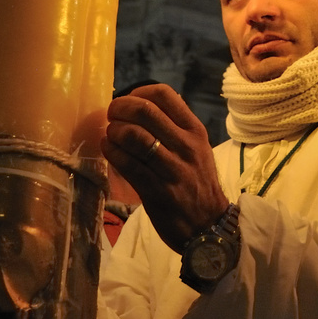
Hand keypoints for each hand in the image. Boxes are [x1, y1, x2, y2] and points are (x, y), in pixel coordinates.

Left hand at [102, 83, 230, 253]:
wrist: (209, 226)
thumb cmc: (198, 183)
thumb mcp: (196, 149)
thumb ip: (174, 128)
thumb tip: (137, 108)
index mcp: (195, 130)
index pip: (164, 95)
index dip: (138, 92)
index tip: (128, 101)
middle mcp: (186, 145)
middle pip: (144, 110)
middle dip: (120, 109)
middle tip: (111, 116)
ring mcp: (172, 168)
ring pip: (133, 136)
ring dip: (114, 132)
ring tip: (110, 136)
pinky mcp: (157, 190)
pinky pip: (127, 164)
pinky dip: (111, 152)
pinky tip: (108, 150)